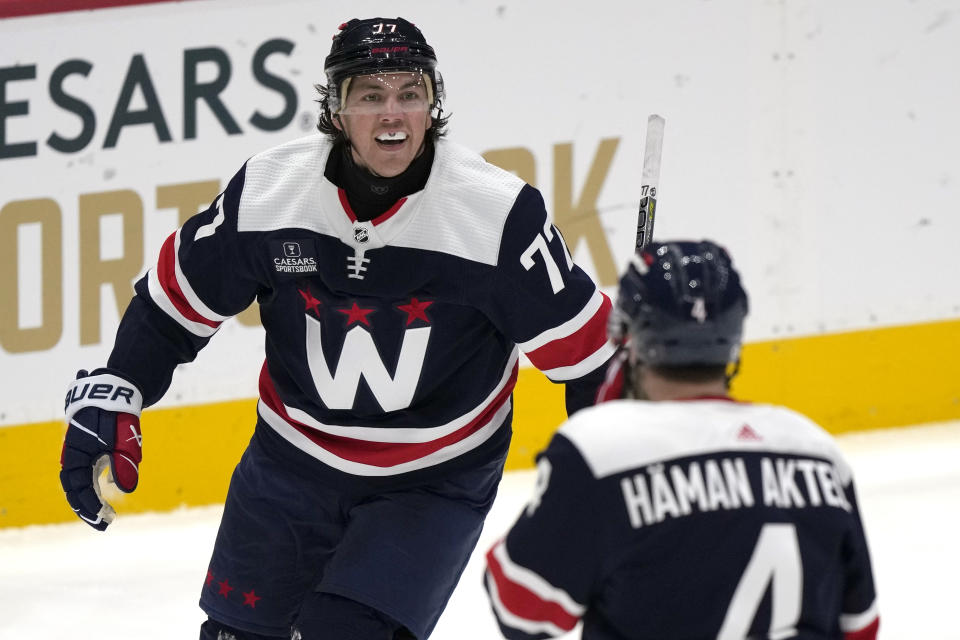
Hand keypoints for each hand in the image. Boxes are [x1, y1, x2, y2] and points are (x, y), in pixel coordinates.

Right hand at [60, 369, 143, 529]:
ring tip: (104, 516)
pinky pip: (86, 474)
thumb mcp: (124, 440)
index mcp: (76, 454)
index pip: (78, 488)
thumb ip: (124, 464)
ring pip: (80, 483)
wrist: (116, 392)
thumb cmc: (118, 415)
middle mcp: (74, 456)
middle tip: (103, 524)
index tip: (104, 517)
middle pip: (75, 489)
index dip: (90, 504)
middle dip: (87, 508)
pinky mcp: (89, 451)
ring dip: (90, 500)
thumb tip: (125, 490)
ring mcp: (80, 453)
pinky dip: (93, 488)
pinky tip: (105, 499)